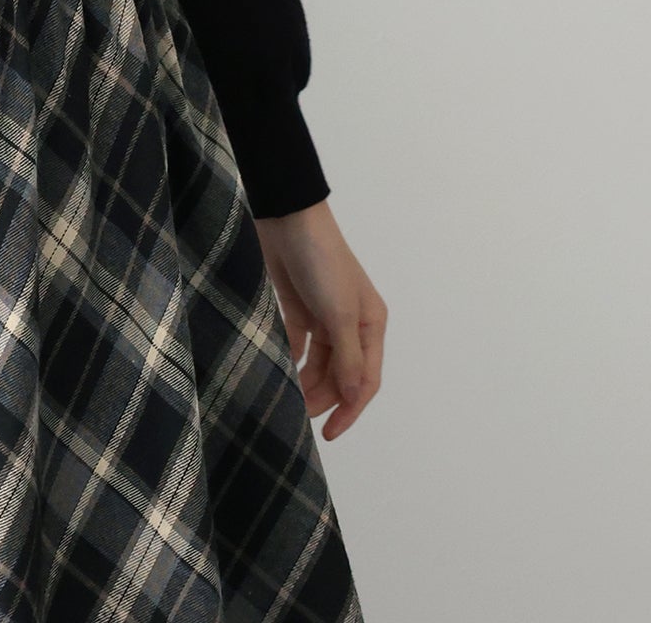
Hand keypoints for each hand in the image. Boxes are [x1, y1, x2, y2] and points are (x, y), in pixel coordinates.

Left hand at [254, 199, 385, 442]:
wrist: (287, 218)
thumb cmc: (321, 262)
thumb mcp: (339, 311)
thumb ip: (347, 357)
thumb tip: (354, 398)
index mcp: (371, 324)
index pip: (366, 379)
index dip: (350, 409)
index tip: (329, 433)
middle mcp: (350, 323)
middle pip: (341, 374)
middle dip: (324, 397)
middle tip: (299, 415)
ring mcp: (323, 315)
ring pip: (318, 363)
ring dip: (307, 382)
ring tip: (288, 398)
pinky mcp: (297, 307)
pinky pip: (297, 344)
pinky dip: (291, 360)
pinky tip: (279, 372)